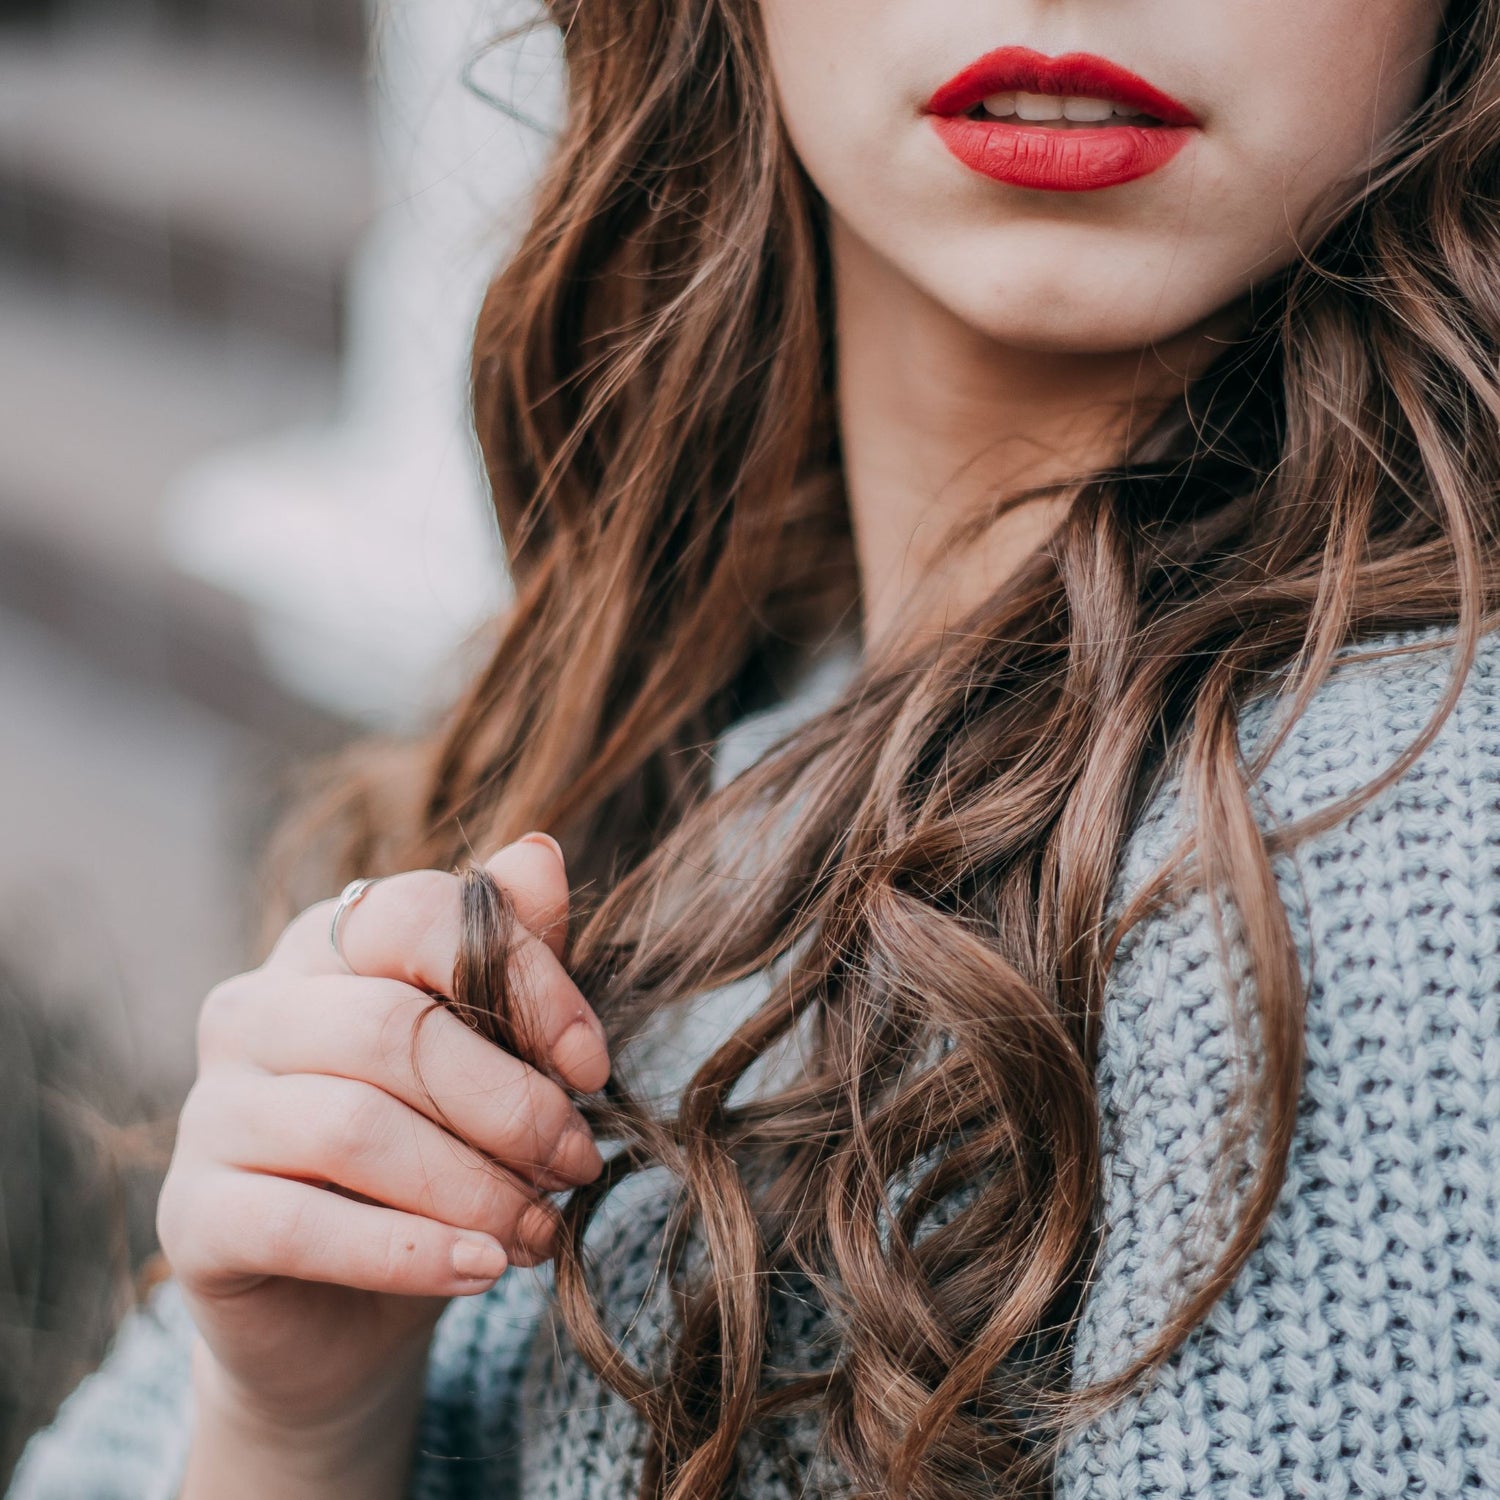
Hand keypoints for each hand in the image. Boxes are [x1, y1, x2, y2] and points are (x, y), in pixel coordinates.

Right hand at [157, 835, 608, 1450]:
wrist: (344, 1310)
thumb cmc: (433, 1150)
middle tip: (577, 1165)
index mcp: (326, 944)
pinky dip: (410, 1253)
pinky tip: (481, 1271)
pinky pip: (302, 1225)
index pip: (422, 917)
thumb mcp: (491, 1051)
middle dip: (511, 1105)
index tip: (594, 1068)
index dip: (524, 986)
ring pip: (354, 1128)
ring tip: (539, 1231)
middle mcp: (252, 1008)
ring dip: (473, 1188)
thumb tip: (541, 852)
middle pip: (394, 1028)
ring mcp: (210, 1109)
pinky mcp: (193, 1215)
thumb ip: (511, 955)